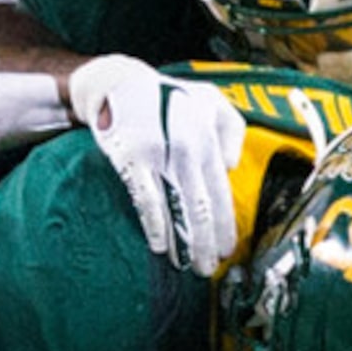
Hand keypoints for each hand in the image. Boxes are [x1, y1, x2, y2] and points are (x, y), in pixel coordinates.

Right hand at [65, 56, 246, 276]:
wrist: (119, 82)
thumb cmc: (168, 95)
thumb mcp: (211, 100)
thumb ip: (232, 130)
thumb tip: (232, 167)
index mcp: (207, 140)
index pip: (220, 193)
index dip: (224, 226)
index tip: (227, 251)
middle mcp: (187, 149)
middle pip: (201, 207)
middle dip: (206, 243)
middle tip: (208, 268)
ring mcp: (159, 154)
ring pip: (177, 207)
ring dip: (184, 242)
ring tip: (187, 266)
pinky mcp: (131, 158)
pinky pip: (146, 199)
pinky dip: (155, 225)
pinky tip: (160, 246)